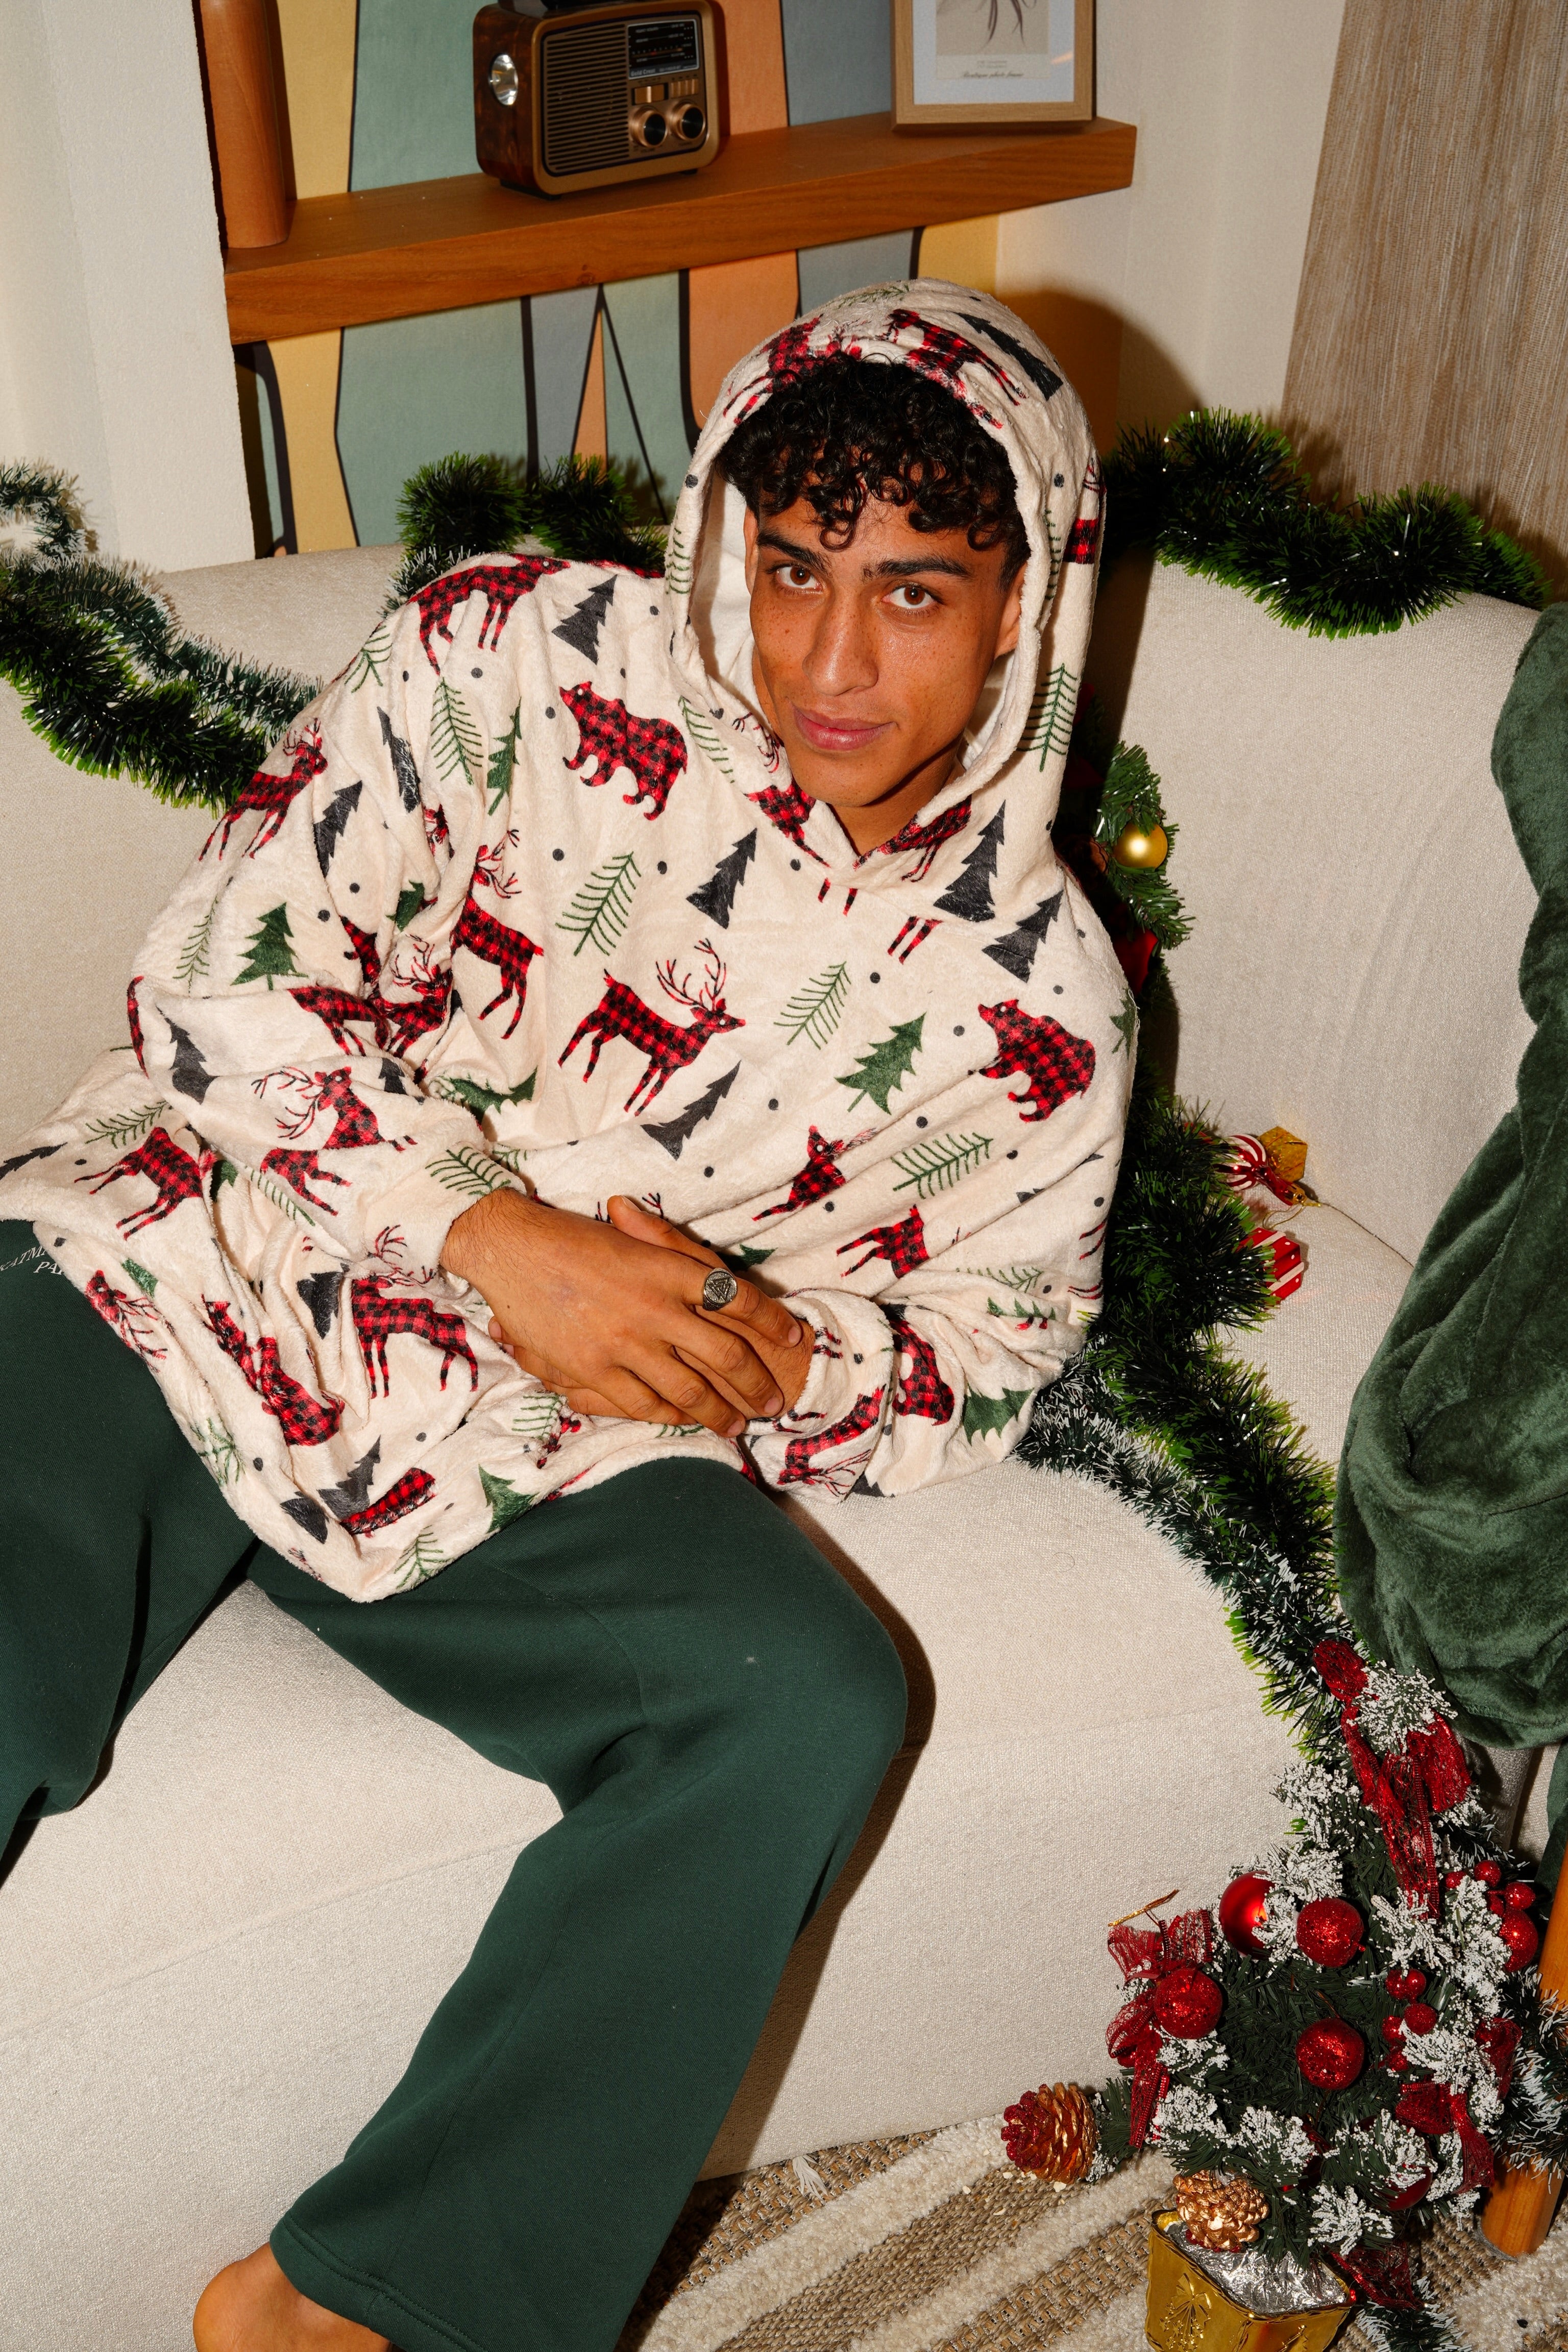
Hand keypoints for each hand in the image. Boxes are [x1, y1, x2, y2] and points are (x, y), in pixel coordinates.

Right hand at [440, 1188, 805, 1436]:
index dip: (771, 1320)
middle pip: (726, 1354)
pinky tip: (683, 1421)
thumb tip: (716, 1276)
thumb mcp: (630, 1236)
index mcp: (669, 1268)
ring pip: (690, 1388)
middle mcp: (655, 1307)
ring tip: (737, 1424)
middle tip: (774, 1401)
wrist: (511, 1248)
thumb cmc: (570, 1237)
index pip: (737, 1298)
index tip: (793, 1336)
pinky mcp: (594, 1368)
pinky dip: (670, 1415)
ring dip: (719, 1411)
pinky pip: (644, 1403)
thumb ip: (672, 1252)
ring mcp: (626, 1342)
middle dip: (756, 1381)